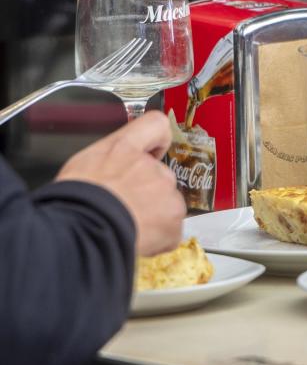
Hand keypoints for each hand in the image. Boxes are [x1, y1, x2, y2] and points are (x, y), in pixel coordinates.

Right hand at [56, 111, 185, 255]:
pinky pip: (172, 229)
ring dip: (155, 215)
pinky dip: (160, 237)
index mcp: (123, 148)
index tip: (155, 150)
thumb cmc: (74, 203)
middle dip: (148, 192)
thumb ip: (109, 162)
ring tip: (131, 227)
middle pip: (160, 175)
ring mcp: (166, 189)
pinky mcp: (175, 215)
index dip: (159, 139)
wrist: (82, 230)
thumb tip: (113, 173)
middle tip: (127, 208)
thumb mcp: (82, 167)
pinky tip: (140, 239)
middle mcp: (150, 165)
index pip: (155, 124)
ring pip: (168, 203)